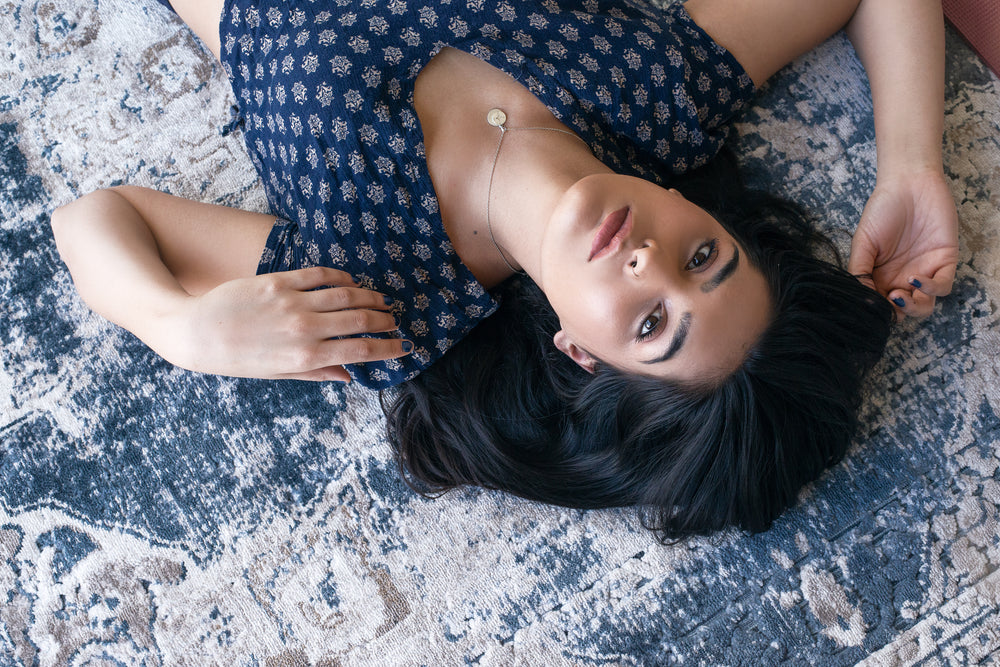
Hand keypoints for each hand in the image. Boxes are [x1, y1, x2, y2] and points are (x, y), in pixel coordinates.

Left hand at [176, 267, 408, 380]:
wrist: (192, 333)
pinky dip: (342, 277)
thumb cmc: (233, 359)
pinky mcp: (278, 281)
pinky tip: (351, 282)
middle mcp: (304, 329)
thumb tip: (348, 376)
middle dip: (385, 320)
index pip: (361, 350)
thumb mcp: (276, 374)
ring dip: (370, 296)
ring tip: (382, 300)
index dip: (389, 348)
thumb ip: (315, 373)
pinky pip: (320, 275)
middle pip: (361, 320)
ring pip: (347, 294)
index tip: (405, 346)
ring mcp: (292, 302)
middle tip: (396, 320)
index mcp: (306, 357)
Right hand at [848, 169, 958, 318]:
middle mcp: (903, 278)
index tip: (870, 307)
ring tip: (899, 295)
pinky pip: (943, 286)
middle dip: (896, 313)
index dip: (877, 311)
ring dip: (913, 307)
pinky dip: (930, 289)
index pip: (881, 305)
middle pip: (904, 311)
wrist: (908, 184)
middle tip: (887, 301)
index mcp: (881, 277)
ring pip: (925, 305)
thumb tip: (859, 298)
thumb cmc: (882, 210)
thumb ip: (859, 270)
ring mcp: (925, 271)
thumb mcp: (862, 242)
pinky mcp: (945, 262)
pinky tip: (914, 279)